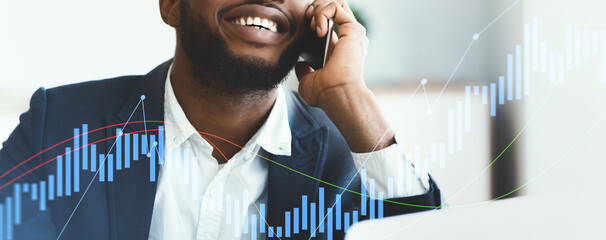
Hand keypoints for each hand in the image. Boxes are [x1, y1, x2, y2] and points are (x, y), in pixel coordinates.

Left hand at [295, 0, 394, 152]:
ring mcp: (353, 34)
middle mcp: (349, 39)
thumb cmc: (324, 94)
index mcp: (340, 48)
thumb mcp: (308, 80)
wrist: (336, 95)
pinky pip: (336, 7)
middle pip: (335, 7)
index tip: (305, 24)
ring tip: (313, 23)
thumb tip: (302, 65)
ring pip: (337, 3)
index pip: (330, 21)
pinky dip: (322, 13)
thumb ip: (305, 70)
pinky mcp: (353, 30)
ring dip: (319, 8)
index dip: (315, 17)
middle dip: (317, 7)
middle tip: (307, 19)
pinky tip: (318, 29)